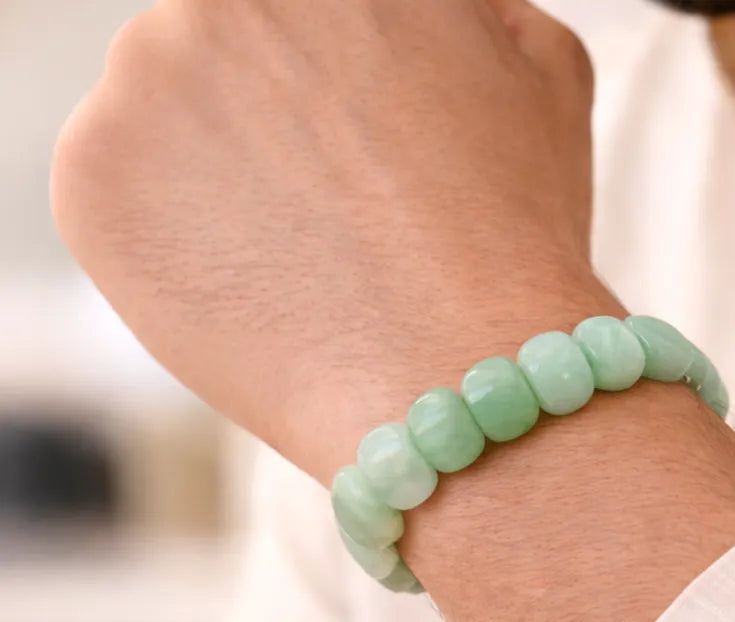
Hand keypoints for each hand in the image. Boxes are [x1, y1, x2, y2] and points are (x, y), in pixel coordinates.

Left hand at [52, 0, 602, 481]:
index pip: (300, 18)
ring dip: (221, 178)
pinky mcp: (93, 178)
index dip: (337, 88)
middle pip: (231, 51)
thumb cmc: (517, 239)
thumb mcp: (545, 71)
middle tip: (335, 207)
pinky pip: (124, 200)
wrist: (458, 375)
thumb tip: (442, 17)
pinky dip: (174, 244)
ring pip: (171, 122)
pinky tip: (255, 289)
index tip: (356, 144)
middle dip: (274, 118)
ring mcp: (146, 75)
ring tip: (305, 260)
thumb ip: (472, 13)